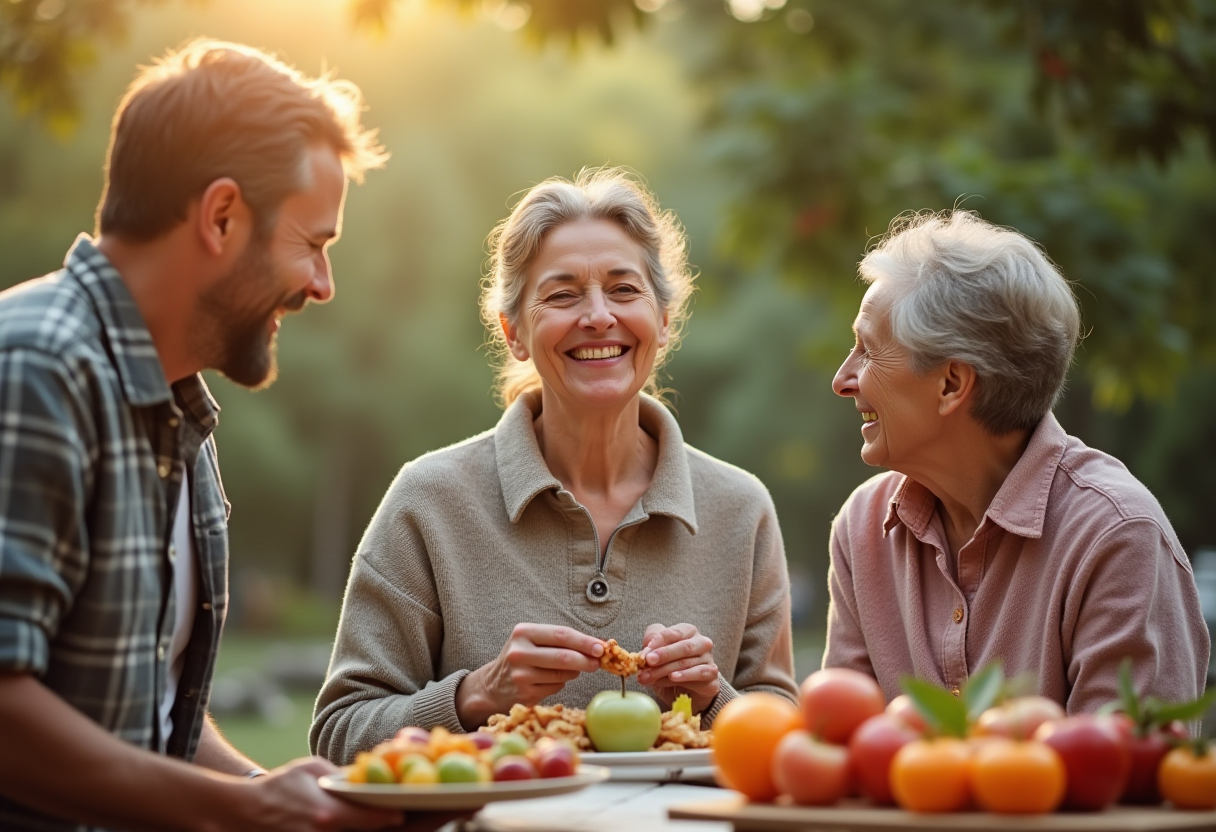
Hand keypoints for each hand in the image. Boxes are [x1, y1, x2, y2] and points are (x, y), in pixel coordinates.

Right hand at [239, 757, 403, 830]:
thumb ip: (341, 776)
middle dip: (399, 828)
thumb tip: (373, 773)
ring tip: (410, 824)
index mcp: (326, 814)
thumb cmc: (279, 787)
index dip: (394, 815)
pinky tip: (380, 829)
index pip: (371, 818)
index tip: (412, 809)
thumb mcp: (311, 771)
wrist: (241, 813)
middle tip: (424, 818)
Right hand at [457, 623, 603, 728]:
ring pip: (562, 675)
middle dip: (586, 660)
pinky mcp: (525, 694)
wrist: (493, 685)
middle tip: (599, 662)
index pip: (561, 635)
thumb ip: (561, 641)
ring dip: (574, 673)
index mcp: (523, 633)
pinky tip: (552, 680)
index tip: (601, 646)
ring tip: (572, 669)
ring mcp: (521, 675)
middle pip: (563, 657)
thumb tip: (597, 646)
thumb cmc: (521, 658)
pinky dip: (561, 684)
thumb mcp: (533, 641)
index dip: (584, 641)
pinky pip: (555, 688)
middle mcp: (519, 653)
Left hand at [637, 623, 719, 712]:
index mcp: (689, 632)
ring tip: (649, 677)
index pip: (674, 633)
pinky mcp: (712, 678)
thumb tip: (647, 648)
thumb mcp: (657, 652)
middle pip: (684, 647)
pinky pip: (699, 674)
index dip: (658, 641)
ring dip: (665, 670)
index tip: (645, 652)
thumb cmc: (670, 666)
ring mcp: (709, 660)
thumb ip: (651, 643)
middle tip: (648, 661)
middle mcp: (702, 643)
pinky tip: (673, 678)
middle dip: (664, 654)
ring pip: (687, 663)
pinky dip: (685, 676)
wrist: (684, 693)